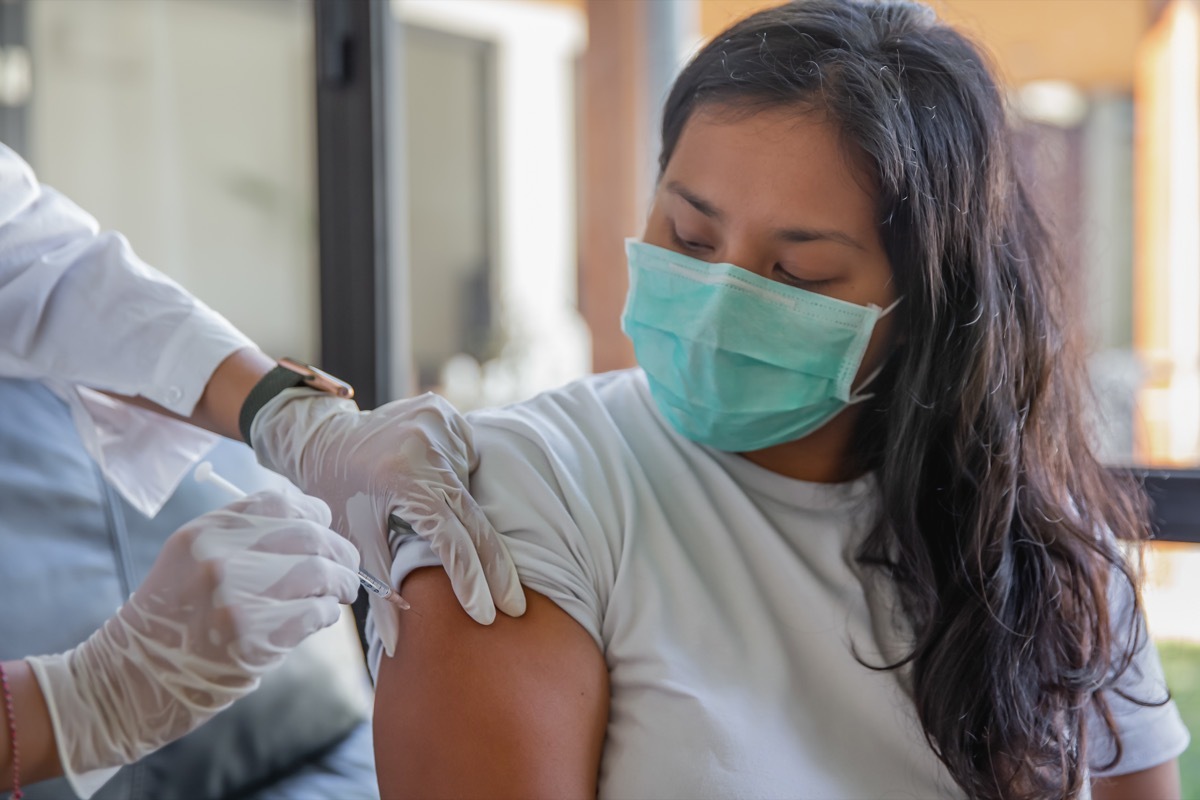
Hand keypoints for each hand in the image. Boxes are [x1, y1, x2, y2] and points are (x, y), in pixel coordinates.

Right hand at [25, 489, 359, 776]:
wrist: (132, 678)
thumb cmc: (174, 619)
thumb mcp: (192, 559)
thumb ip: (245, 537)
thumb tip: (317, 525)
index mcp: (205, 531)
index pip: (282, 502)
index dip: (316, 516)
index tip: (326, 531)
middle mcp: (218, 557)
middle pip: (309, 536)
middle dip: (340, 551)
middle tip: (347, 569)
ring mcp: (234, 598)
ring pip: (319, 572)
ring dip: (342, 582)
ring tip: (341, 593)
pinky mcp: (250, 638)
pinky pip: (314, 613)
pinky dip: (326, 614)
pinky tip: (319, 618)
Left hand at [248, 389, 525, 653]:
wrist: (321, 437)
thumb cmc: (336, 494)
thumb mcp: (354, 542)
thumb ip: (381, 591)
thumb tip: (394, 647)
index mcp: (404, 480)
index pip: (452, 540)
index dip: (472, 581)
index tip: (488, 614)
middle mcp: (428, 448)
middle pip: (477, 519)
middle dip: (497, 568)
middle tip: (516, 606)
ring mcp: (441, 424)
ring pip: (473, 489)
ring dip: (471, 517)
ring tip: (437, 520)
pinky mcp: (446, 413)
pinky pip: (469, 460)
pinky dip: (462, 481)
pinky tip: (439, 485)